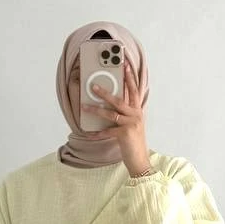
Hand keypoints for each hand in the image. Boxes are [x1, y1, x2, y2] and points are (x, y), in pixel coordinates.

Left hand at [82, 55, 150, 175]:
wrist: (139, 159)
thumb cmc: (134, 141)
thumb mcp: (133, 124)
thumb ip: (126, 112)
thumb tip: (112, 101)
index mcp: (137, 111)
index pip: (134, 90)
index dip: (130, 77)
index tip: (125, 64)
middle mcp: (135, 115)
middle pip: (120, 99)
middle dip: (106, 92)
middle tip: (93, 85)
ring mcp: (131, 124)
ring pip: (111, 113)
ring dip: (96, 109)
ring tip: (84, 105)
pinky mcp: (124, 134)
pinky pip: (107, 131)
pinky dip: (96, 133)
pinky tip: (87, 133)